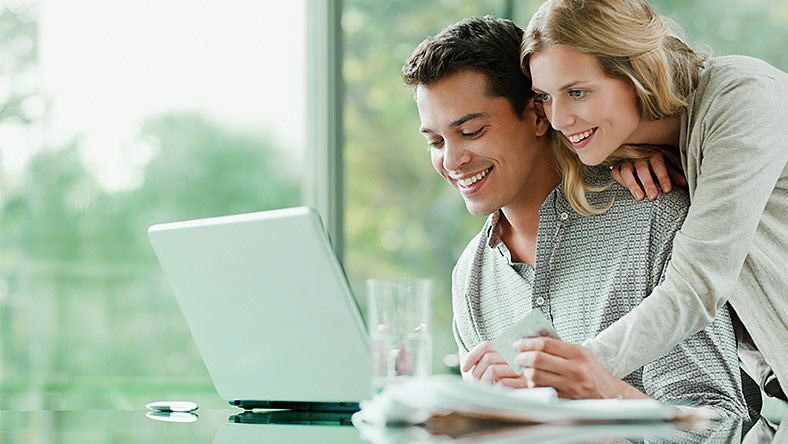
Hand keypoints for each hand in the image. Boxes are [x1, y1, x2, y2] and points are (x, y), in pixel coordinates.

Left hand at [461, 341, 528, 387]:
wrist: (539, 389)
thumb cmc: (512, 381)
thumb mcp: (501, 367)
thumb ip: (489, 362)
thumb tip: (467, 365)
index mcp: (507, 350)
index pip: (486, 346)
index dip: (472, 356)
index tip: (464, 368)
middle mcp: (514, 357)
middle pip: (487, 358)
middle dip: (476, 372)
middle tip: (476, 382)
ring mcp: (520, 369)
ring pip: (492, 370)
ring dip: (483, 381)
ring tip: (484, 388)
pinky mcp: (524, 383)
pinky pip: (502, 383)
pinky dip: (494, 388)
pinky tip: (495, 391)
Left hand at [512, 337, 646, 399]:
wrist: (610, 395)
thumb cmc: (592, 372)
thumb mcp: (582, 354)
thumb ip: (560, 347)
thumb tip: (533, 339)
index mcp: (578, 353)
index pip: (545, 344)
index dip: (527, 343)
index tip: (517, 344)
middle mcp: (576, 368)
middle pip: (537, 359)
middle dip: (521, 357)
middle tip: (517, 357)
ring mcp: (571, 385)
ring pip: (536, 376)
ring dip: (526, 372)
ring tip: (526, 370)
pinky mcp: (567, 399)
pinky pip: (541, 390)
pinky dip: (534, 385)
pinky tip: (534, 381)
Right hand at [610, 153, 686, 200]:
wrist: (633, 149)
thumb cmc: (652, 161)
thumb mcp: (664, 165)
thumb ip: (672, 174)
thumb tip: (685, 184)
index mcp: (653, 155)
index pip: (659, 166)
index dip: (663, 178)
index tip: (667, 190)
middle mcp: (638, 157)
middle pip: (643, 170)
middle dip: (648, 183)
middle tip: (653, 197)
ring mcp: (626, 161)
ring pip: (627, 172)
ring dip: (633, 185)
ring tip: (639, 197)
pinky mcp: (616, 166)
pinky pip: (616, 173)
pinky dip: (620, 181)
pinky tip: (625, 189)